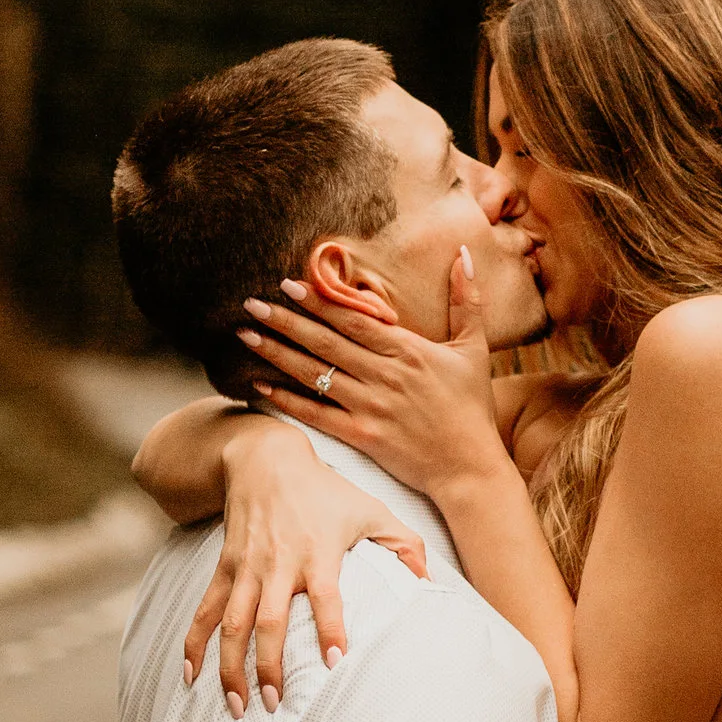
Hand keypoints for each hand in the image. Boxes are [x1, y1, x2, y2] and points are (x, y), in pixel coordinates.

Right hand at [184, 425, 427, 713]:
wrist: (265, 459)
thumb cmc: (325, 491)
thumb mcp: (371, 509)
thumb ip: (405, 545)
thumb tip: (428, 583)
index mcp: (318, 552)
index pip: (326, 595)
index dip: (330, 626)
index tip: (333, 662)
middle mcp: (279, 563)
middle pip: (270, 622)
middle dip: (269, 666)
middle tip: (275, 704)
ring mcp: (247, 568)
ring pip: (233, 624)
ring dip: (231, 668)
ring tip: (237, 707)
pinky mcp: (225, 568)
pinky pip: (205, 610)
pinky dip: (194, 643)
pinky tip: (190, 674)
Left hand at [236, 250, 505, 503]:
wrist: (470, 468)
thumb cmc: (472, 408)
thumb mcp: (474, 348)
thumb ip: (467, 300)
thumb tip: (464, 254)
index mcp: (408, 350)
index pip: (354, 320)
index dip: (320, 302)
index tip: (289, 286)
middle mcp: (385, 375)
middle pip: (325, 343)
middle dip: (286, 321)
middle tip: (251, 305)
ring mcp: (371, 407)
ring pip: (316, 375)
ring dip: (278, 354)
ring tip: (247, 337)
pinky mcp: (362, 436)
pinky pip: (317, 414)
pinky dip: (287, 400)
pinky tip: (260, 387)